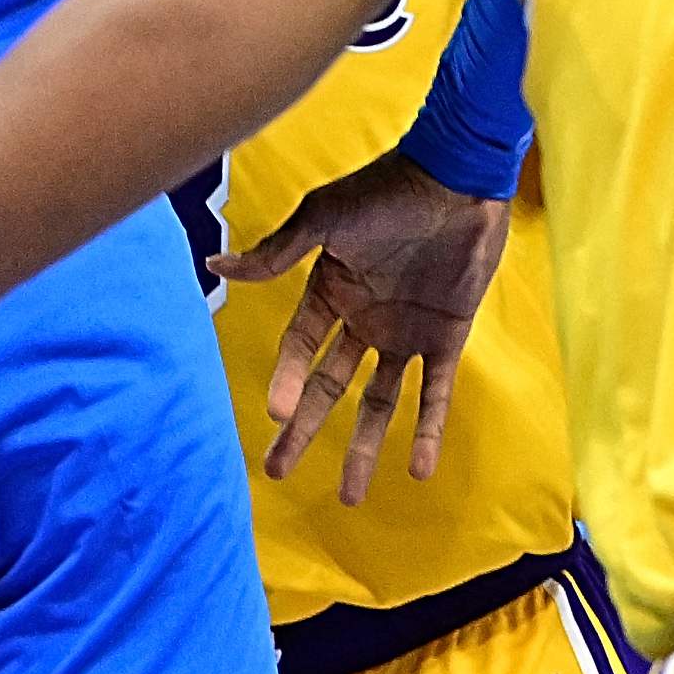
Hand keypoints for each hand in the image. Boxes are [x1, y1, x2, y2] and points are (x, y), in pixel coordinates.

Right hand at [235, 149, 506, 502]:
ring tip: (350, 496)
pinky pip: (434, 392)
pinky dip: (428, 429)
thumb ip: (277, 253)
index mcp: (331, 290)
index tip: (274, 414)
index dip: (287, 381)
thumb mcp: (323, 218)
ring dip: (363, 446)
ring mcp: (405, 331)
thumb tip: (215, 267)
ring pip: (378, 401)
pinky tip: (417, 469)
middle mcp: (363, 318)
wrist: (458, 178)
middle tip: (277, 471)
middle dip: (304, 429)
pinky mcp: (446, 336)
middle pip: (328, 386)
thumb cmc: (387, 189)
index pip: (300, 348)